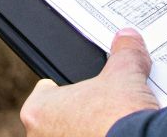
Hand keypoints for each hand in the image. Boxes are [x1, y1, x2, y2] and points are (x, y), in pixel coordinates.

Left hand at [20, 29, 158, 135]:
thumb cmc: (119, 117)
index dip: (63, 88)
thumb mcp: (125, 73)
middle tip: (100, 108)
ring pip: (68, 136)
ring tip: (108, 125)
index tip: (78, 90)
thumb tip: (128, 39)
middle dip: (77, 113)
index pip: (44, 92)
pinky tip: (114, 136)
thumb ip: (124, 52)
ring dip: (83, 132)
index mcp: (38, 110)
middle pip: (57, 117)